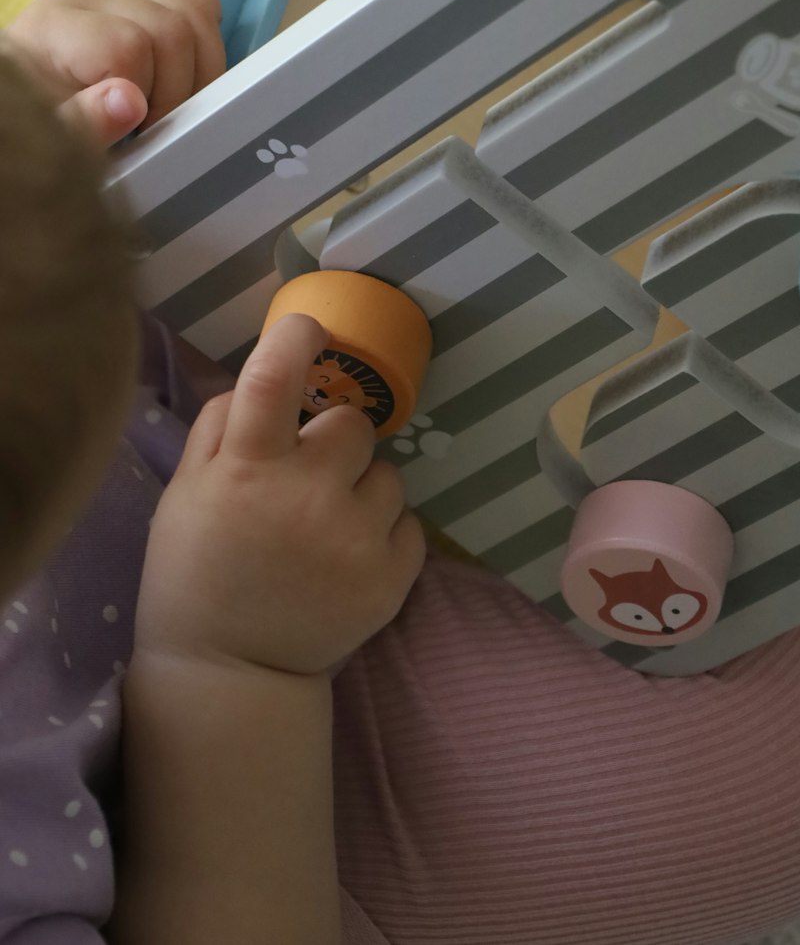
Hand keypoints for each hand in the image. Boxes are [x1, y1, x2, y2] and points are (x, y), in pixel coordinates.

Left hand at [5, 0, 224, 143]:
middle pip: (171, 27)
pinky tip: (188, 63)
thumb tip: (129, 102)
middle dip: (178, 89)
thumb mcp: (52, 135)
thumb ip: (84, 123)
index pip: (129, 47)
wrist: (31, 99)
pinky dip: (204, 25)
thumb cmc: (43, 119)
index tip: (138, 132)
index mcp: (55, 30)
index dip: (146, 96)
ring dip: (201, 68)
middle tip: (158, 125)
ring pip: (193, 10)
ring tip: (174, 103)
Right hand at [134, 314, 425, 675]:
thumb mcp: (185, 493)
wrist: (230, 674)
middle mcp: (306, 497)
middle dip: (333, 442)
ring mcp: (355, 540)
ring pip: (387, 474)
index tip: (309, 328)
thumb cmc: (197, 571)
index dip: (294, 340)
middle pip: (353, 423)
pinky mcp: (392, 579)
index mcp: (245, 471)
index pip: (272, 381)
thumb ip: (222, 427)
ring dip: (362, 491)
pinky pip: (410, 523)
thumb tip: (266, 373)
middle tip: (306, 480)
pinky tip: (348, 560)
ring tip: (325, 530)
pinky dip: (385, 535)